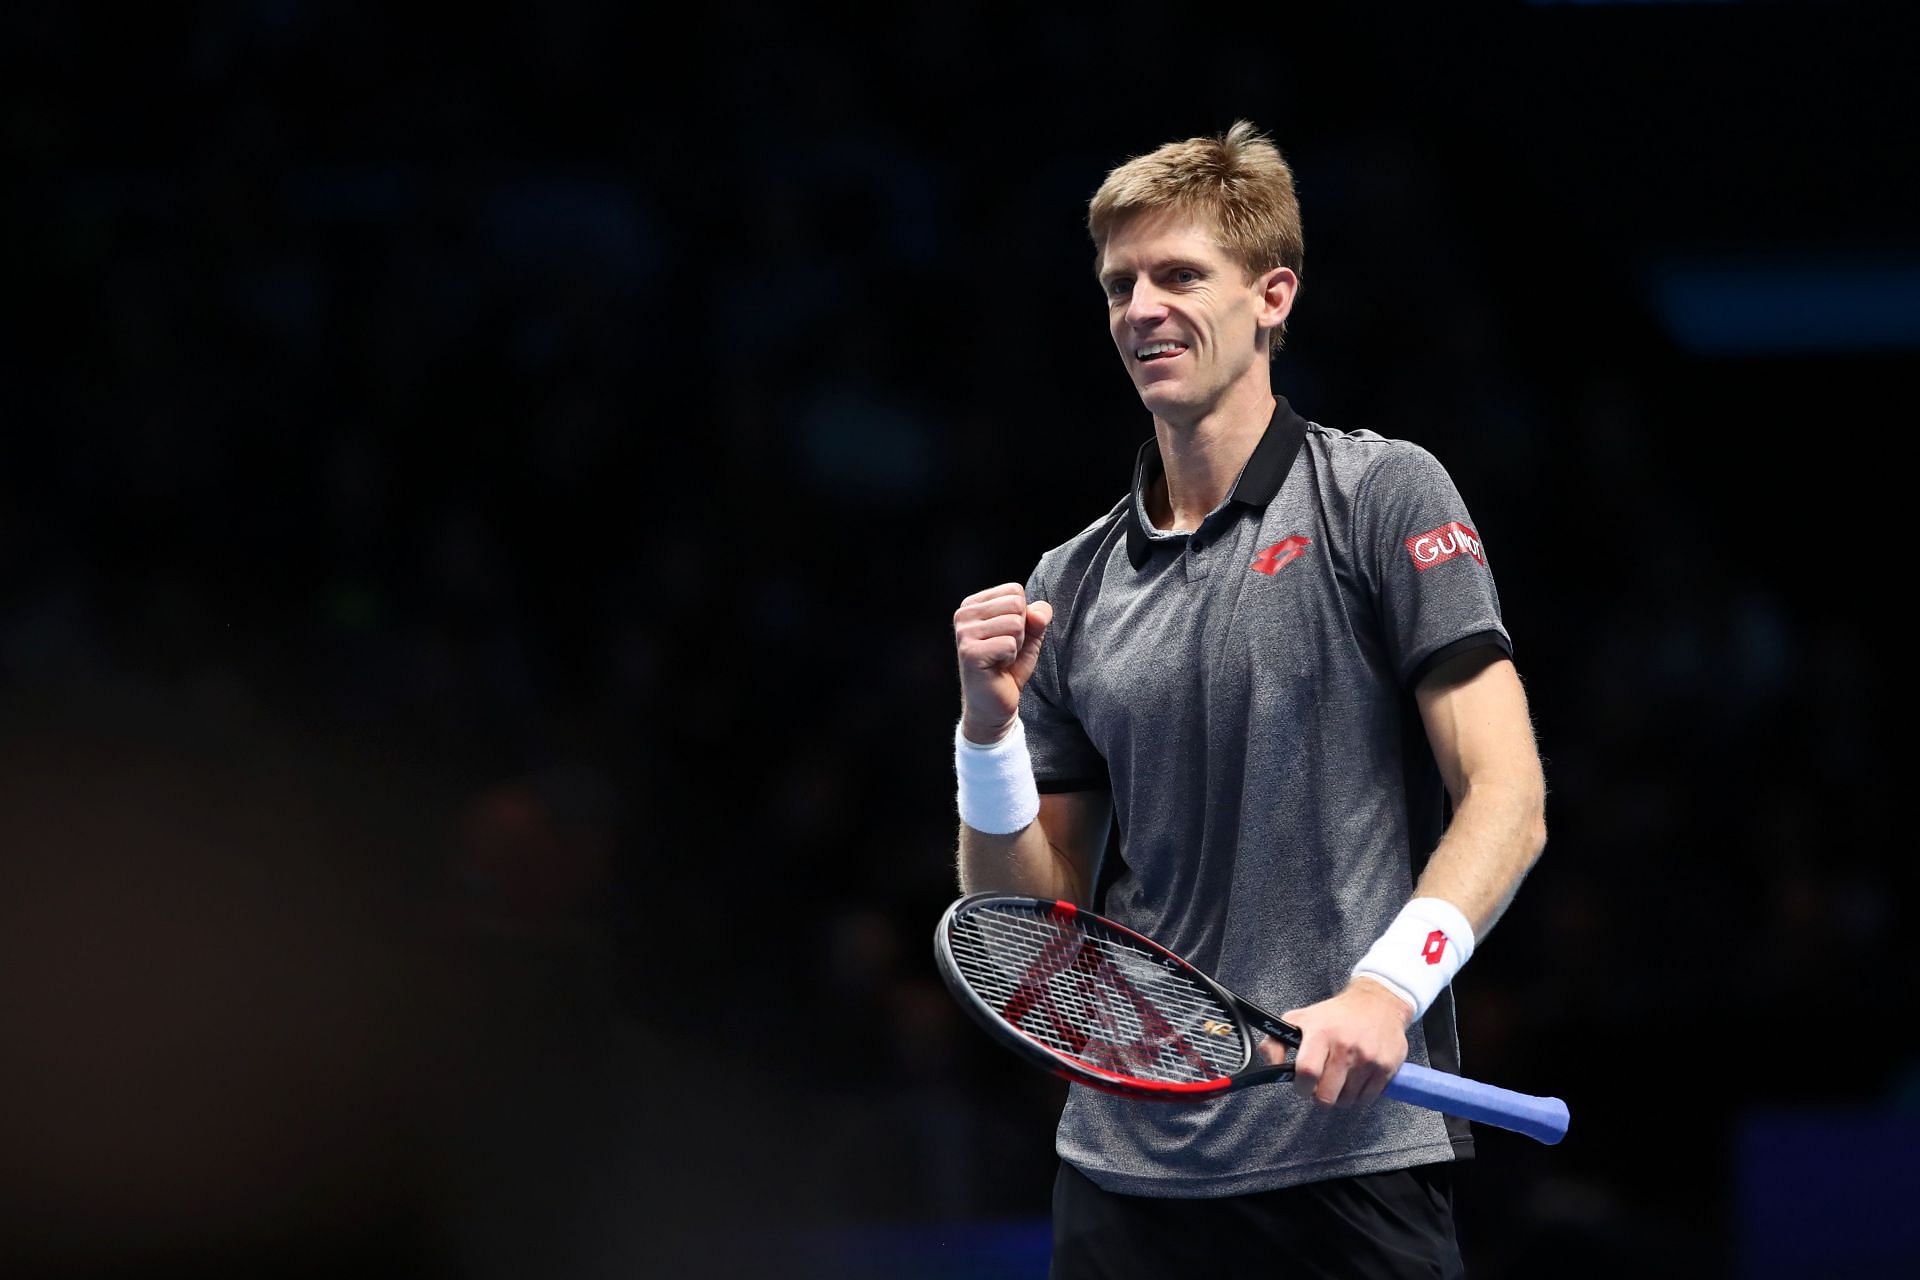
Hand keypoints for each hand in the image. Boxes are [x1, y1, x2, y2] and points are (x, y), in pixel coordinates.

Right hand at [953, 584, 1052, 742]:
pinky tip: (997, 668)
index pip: (1014, 590)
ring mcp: (964, 633)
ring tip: (1002, 658)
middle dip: (1021, 630)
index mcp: (973, 605)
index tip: (1007, 637)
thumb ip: (1037, 617)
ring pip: (1015, 623)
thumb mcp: (1029, 636)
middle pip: (1016, 604)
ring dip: (1017, 645)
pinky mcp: (970, 653)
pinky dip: (1012, 658)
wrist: (993, 705)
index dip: (1022, 616)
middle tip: (1006, 650)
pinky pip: (1010, 643)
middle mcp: (963, 615)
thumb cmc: (1008, 667)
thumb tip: (1039, 612)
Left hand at [1276, 978, 1414, 1107]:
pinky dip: (1359, 1095)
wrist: (1378, 1003)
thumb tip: (1271, 1066)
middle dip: (1320, 1096)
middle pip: (1327, 1095)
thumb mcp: (1300, 1019)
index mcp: (1321, 1032)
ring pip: (1347, 1101)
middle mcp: (1345, 1046)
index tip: (1303, 1087)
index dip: (1302, 1088)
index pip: (1307, 1072)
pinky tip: (1356, 1079)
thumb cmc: (1335, 1015)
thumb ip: (1276, 1042)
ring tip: (1340, 1078)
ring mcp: (1368, 1058)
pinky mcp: (1386, 1067)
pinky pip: (1367, 1099)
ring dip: (1340, 1096)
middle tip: (1321, 1085)